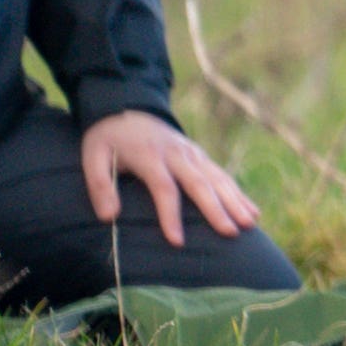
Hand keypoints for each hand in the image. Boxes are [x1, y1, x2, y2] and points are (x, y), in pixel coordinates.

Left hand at [80, 109, 256, 248]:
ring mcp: (192, 153)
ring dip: (235, 201)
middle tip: (230, 232)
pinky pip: (222, 175)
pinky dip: (238, 193)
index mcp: (150, 156)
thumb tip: (109, 216)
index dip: (170, 215)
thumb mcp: (93, 156)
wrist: (128, 104)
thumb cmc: (108, 137)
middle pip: (200, 183)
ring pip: (217, 178)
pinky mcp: (199, 155)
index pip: (164, 188)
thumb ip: (100, 185)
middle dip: (216, 209)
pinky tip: (252, 210)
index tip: (177, 242)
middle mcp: (177, 153)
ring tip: (249, 224)